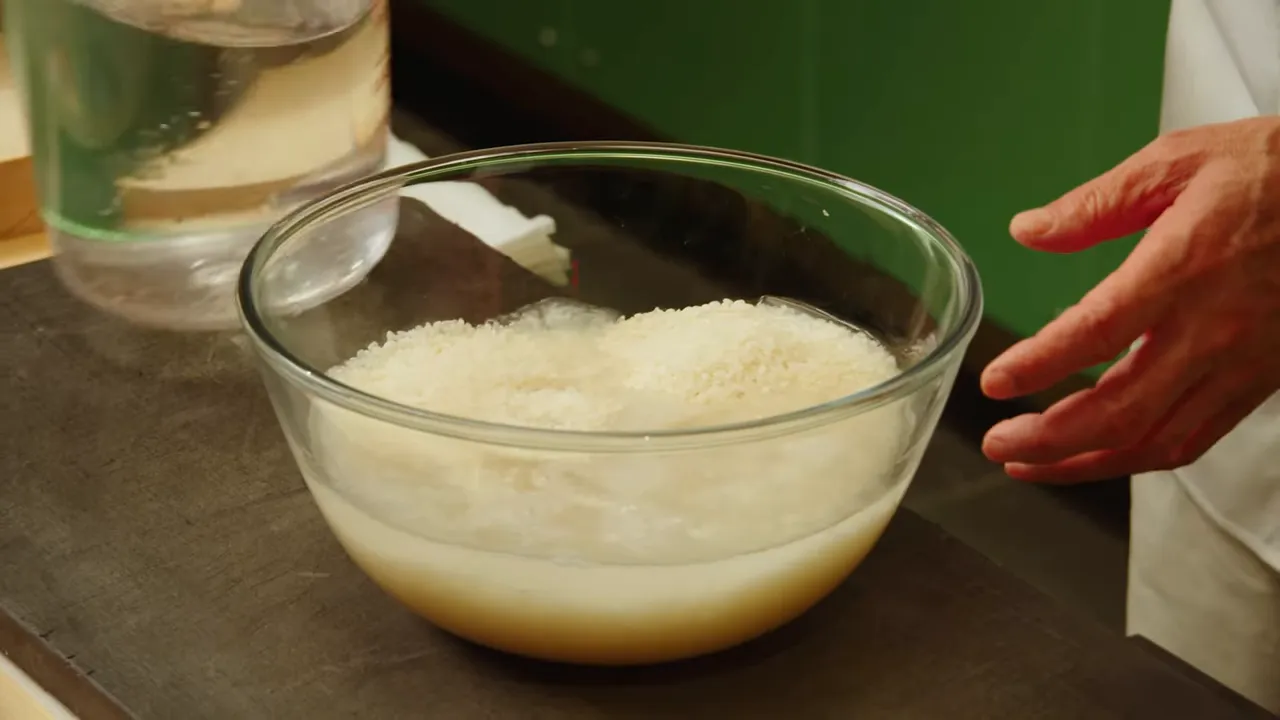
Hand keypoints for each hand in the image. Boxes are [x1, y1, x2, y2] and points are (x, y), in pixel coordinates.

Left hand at [981, 116, 1279, 482]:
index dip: (1039, 364)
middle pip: (1121, 409)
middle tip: (997, 443)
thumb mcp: (1178, 161)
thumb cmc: (1271, 171)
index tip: (994, 383)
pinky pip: (1193, 440)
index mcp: (1180, 269)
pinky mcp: (1259, 383)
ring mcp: (1240, 365)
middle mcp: (1211, 330)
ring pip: (1155, 441)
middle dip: (1050, 438)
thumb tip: (1027, 231)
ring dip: (1085, 463)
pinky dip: (1137, 459)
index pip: (1096, 330)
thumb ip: (1096, 204)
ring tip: (1029, 464)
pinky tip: (1097, 457)